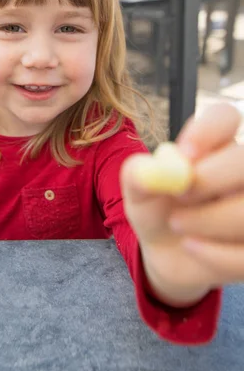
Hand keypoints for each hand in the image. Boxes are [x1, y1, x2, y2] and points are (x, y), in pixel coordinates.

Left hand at [121, 103, 242, 307]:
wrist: (166, 252)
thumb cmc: (157, 209)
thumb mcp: (139, 192)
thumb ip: (137, 176)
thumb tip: (143, 170)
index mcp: (215, 145)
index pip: (225, 116)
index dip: (207, 131)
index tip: (183, 154)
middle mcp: (242, 172)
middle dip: (210, 177)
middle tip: (179, 195)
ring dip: (208, 219)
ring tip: (177, 224)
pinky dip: (216, 254)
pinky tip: (192, 248)